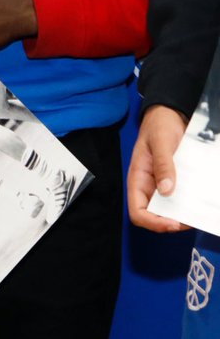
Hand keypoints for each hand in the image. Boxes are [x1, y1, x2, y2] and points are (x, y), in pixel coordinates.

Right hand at [127, 104, 188, 231]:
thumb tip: (166, 190)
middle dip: (172, 222)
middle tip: (192, 219)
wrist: (170, 115)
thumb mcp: (160, 141)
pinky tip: (201, 201)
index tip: (173, 222)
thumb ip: (163, 164)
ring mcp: (162, 185)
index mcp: (138, 178)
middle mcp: (149, 186)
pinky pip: (181, 199)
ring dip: (184, 214)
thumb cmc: (159, 125)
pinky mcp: (175, 182)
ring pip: (170, 210)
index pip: (137, 211)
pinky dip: (191, 203)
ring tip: (199, 211)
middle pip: (155, 216)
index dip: (153, 222)